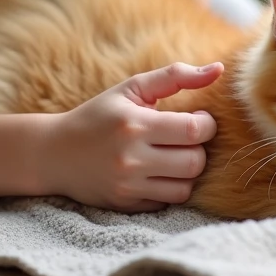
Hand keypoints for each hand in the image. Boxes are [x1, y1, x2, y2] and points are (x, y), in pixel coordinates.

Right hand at [42, 61, 222, 211]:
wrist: (54, 153)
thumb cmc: (99, 115)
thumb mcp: (131, 89)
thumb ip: (175, 76)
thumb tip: (220, 70)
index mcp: (134, 124)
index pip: (195, 130)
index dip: (206, 125)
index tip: (197, 119)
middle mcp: (131, 158)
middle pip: (195, 162)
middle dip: (199, 149)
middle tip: (186, 139)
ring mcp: (128, 186)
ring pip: (185, 188)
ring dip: (187, 172)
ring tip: (173, 156)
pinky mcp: (126, 205)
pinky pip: (167, 202)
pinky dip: (168, 189)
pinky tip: (156, 173)